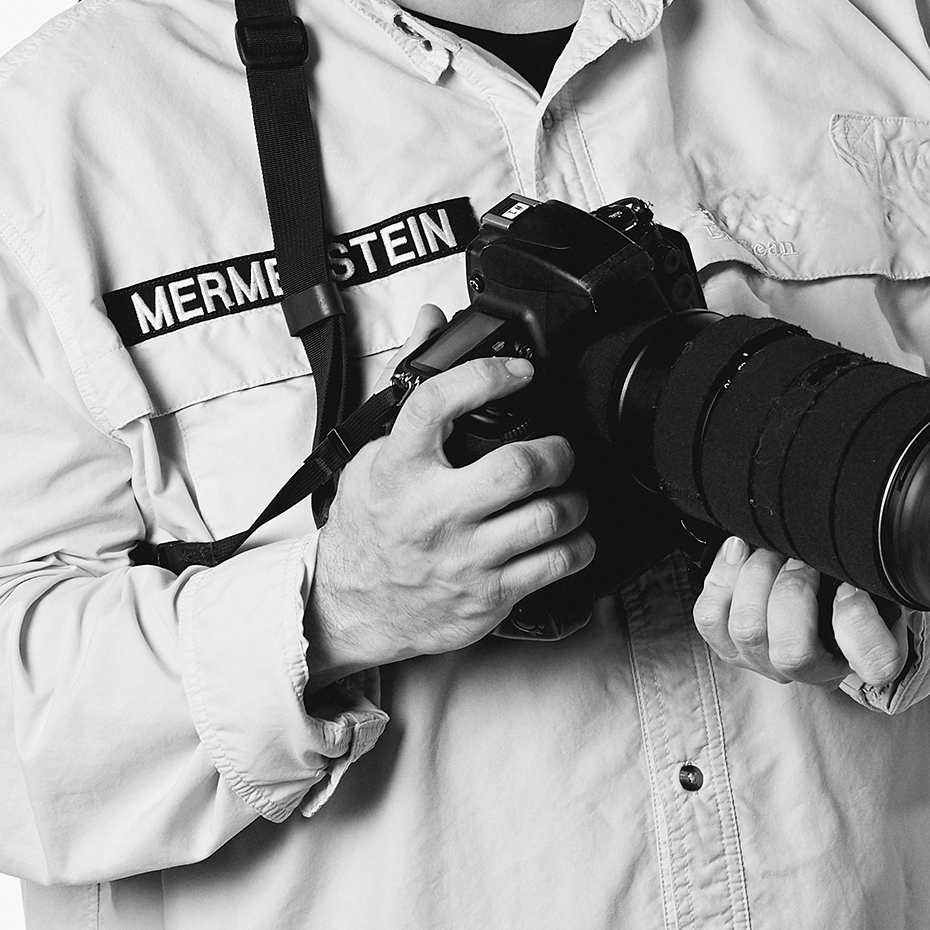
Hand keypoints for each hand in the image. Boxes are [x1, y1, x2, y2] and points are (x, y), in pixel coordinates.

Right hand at [305, 306, 593, 684]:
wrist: (352, 607)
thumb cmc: (367, 527)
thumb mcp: (373, 454)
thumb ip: (409, 388)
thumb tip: (431, 322)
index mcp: (398, 469)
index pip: (436, 405)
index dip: (485, 376)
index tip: (518, 371)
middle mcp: (432, 512)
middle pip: (517, 467)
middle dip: (556, 451)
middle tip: (558, 449)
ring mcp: (464, 557)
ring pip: (548, 516)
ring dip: (573, 498)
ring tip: (566, 490)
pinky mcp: (488, 595)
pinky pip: (556, 564)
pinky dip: (577, 544)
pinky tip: (570, 534)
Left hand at [692, 538, 907, 690]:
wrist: (807, 579)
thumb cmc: (842, 576)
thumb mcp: (872, 573)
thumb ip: (871, 570)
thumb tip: (851, 561)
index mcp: (863, 652)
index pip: (875, 662)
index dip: (858, 620)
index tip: (850, 585)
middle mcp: (813, 668)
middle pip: (793, 650)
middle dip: (792, 588)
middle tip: (800, 557)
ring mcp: (765, 661)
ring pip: (748, 630)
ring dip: (756, 576)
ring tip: (770, 550)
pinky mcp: (729, 645)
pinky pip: (710, 617)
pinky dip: (722, 577)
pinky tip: (740, 552)